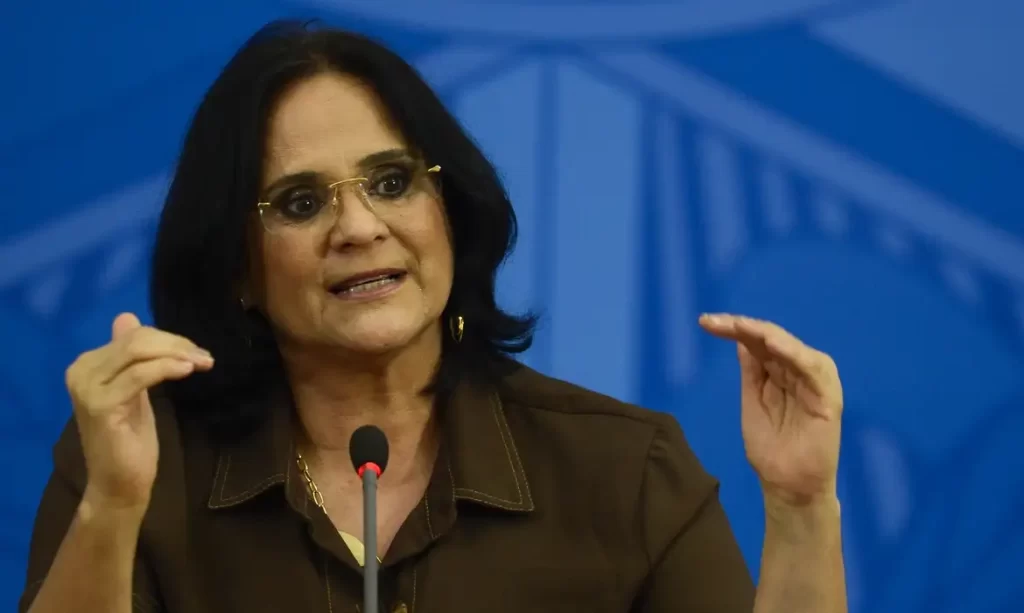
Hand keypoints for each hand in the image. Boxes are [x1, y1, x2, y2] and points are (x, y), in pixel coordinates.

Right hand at [64, 313, 212, 510]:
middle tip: (205, 356)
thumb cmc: (129, 439)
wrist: (118, 483)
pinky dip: (167, 368)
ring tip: (203, 362)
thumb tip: (127, 317)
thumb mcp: (134, 389)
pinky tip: (187, 370)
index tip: (196, 351)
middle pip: (136, 339)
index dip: (168, 338)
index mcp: (88, 364)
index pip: (133, 336)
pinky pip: (140, 375)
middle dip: (176, 343)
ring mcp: (88, 388)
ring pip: (138, 351)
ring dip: (177, 353)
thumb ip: (131, 356)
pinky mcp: (101, 405)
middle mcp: (81, 371)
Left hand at [699, 314, 841, 507]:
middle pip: (770, 338)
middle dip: (741, 325)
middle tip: (713, 321)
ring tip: (738, 325)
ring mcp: (815, 381)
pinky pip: (812, 368)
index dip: (732, 328)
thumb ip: (752, 371)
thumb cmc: (771, 448)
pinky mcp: (829, 396)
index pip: (757, 341)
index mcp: (780, 371)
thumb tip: (741, 340)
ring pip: (789, 346)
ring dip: (763, 332)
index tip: (705, 321)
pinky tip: (771, 343)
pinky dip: (793, 353)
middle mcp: (799, 369)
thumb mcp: (753, 402)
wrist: (789, 486)